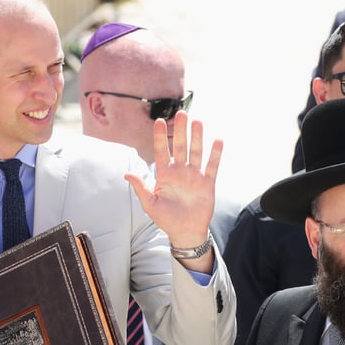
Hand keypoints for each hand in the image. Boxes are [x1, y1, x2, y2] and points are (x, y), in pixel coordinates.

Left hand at [125, 111, 223, 269]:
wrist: (185, 232)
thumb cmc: (166, 219)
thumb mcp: (150, 204)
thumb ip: (141, 188)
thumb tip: (127, 174)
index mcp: (165, 174)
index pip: (161, 151)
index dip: (159, 137)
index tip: (158, 121)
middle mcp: (180, 171)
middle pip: (180, 146)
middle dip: (180, 130)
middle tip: (182, 113)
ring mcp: (194, 176)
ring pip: (196, 152)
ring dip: (197, 137)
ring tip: (197, 121)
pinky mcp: (207, 183)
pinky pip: (212, 166)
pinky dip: (215, 154)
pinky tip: (217, 141)